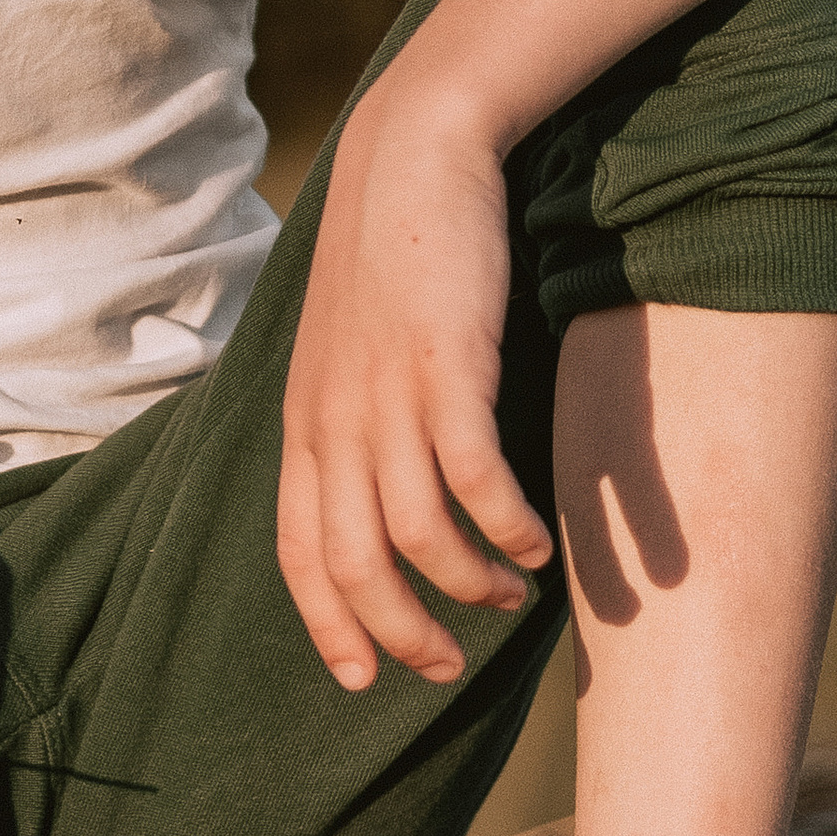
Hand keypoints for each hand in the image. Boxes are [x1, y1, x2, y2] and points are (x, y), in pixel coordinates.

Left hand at [276, 89, 552, 689]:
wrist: (410, 154)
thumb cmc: (390, 253)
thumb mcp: (346, 346)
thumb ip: (353, 416)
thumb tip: (376, 483)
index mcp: (305, 422)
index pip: (299, 551)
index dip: (328, 624)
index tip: (362, 681)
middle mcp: (334, 420)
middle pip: (353, 563)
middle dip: (400, 632)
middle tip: (446, 667)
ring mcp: (385, 395)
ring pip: (415, 532)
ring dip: (467, 582)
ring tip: (512, 595)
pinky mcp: (445, 366)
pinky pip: (473, 477)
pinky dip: (504, 526)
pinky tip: (537, 543)